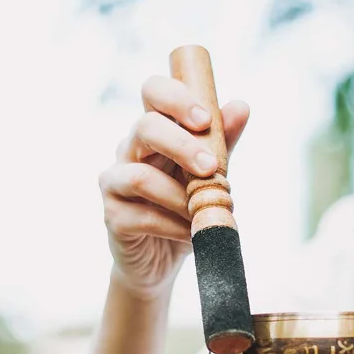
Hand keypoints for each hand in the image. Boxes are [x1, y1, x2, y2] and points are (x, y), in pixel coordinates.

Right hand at [100, 76, 248, 299]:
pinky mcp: (112, 216)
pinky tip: (190, 233)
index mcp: (154, 131)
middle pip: (144, 127)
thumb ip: (221, 142)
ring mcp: (114, 182)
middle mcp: (128, 150)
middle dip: (182, 145)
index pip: (153, 92)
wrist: (163, 261)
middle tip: (211, 168)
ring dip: (179, 196)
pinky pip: (142, 215)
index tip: (205, 119)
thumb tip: (240, 107)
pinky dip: (173, 225)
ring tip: (202, 213)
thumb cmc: (185, 209)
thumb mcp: (209, 174)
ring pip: (140, 176)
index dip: (176, 98)